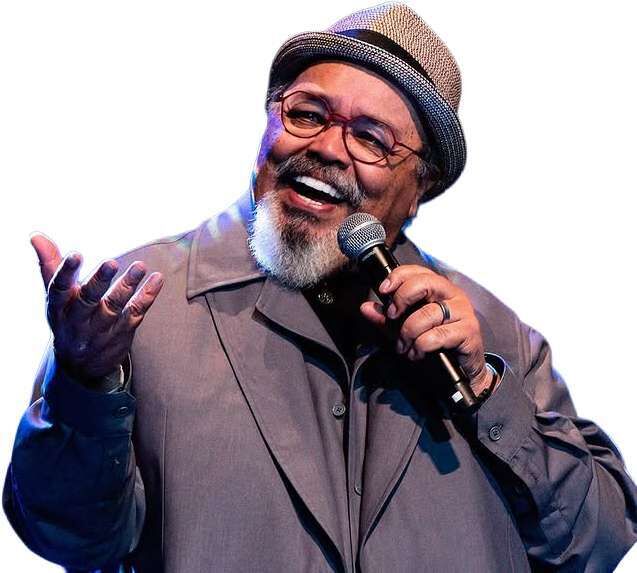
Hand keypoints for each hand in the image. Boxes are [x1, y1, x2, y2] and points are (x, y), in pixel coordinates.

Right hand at [31, 233, 163, 379]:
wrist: (80, 366)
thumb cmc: (68, 318)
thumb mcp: (56, 297)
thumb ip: (50, 265)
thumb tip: (36, 236)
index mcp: (58, 309)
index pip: (58, 290)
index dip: (65, 273)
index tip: (75, 255)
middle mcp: (77, 322)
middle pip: (88, 301)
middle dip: (99, 281)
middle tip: (111, 262)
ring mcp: (101, 330)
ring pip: (114, 307)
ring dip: (127, 286)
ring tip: (140, 266)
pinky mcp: (122, 334)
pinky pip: (136, 314)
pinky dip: (147, 297)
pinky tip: (157, 280)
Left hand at [359, 265, 492, 393]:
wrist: (462, 367)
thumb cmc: (435, 342)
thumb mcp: (404, 328)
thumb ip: (386, 318)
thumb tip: (365, 307)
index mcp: (438, 288)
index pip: (417, 271)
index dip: (397, 277)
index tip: (383, 291)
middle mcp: (452, 294)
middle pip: (424, 283)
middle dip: (402, 299)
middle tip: (392, 317)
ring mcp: (463, 311)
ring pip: (427, 314)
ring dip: (409, 333)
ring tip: (405, 346)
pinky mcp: (469, 330)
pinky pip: (437, 335)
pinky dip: (421, 347)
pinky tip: (418, 353)